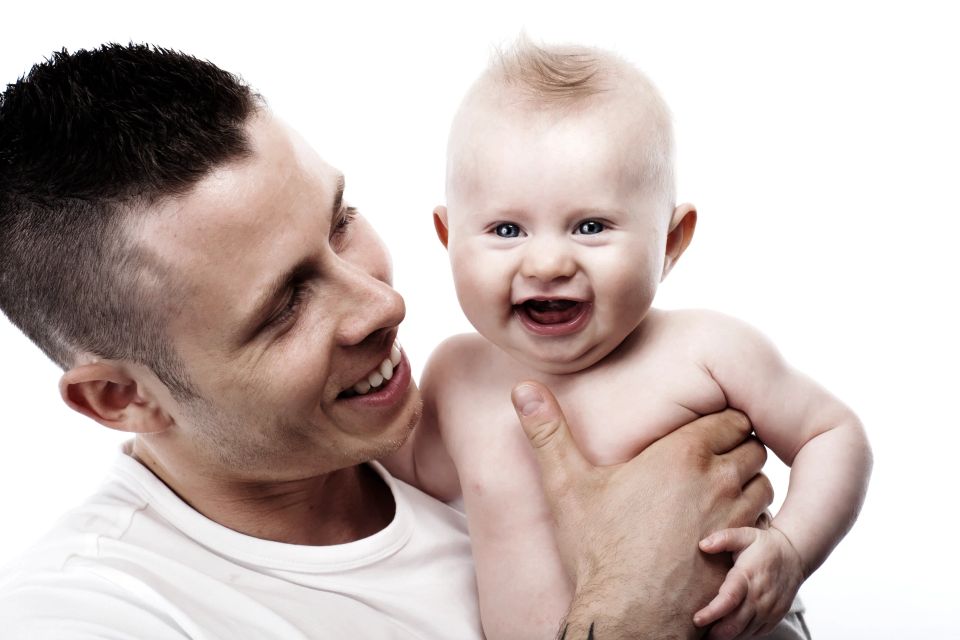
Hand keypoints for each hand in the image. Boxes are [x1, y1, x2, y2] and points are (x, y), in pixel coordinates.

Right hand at [510, 381, 772, 639]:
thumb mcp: (566, 486)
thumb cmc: (599, 552)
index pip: (730, 418)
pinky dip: (755, 523)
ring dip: (748, 486)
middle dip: (738, 449)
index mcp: (681, 454)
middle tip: (712, 462)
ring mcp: (736, 519)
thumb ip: (547, 432)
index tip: (704, 434)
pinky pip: (767, 526)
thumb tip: (522, 389)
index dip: (720, 423)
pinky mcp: (745, 554)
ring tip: (721, 495)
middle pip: (752, 447)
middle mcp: (717, 481)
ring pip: (764, 486)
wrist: (629, 617)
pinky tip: (727, 532)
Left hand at [694, 527, 804, 638]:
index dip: (712, 613)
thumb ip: (723, 538)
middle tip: (697, 631)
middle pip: (734, 624)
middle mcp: (759, 597)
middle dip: (714, 633)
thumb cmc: (764, 545)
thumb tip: (703, 545)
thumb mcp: (744, 535)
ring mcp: (769, 610)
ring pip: (743, 632)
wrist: (794, 555)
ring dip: (725, 636)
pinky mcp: (775, 617)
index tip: (696, 619)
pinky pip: (755, 633)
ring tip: (709, 634)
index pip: (729, 600)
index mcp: (747, 577)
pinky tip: (727, 631)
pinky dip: (740, 635)